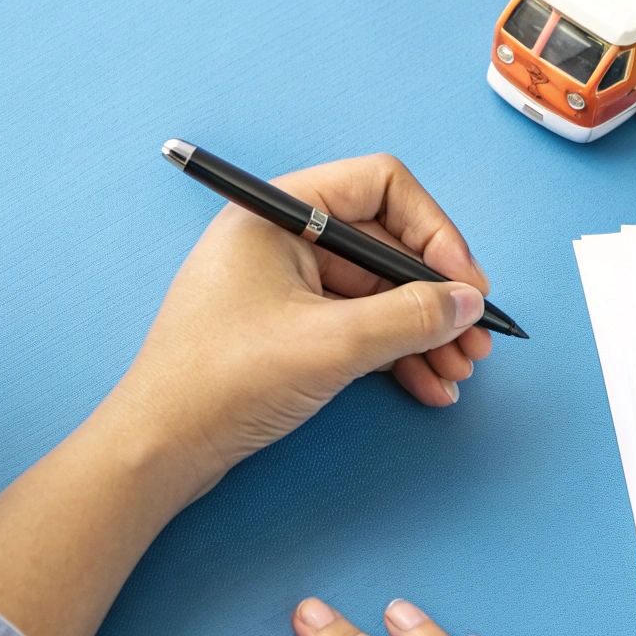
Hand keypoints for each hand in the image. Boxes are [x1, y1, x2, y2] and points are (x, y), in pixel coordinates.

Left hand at [110, 153, 494, 491]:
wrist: (158, 450)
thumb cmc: (221, 382)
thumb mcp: (330, 345)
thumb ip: (410, 317)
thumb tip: (467, 302)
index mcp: (277, 213)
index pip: (381, 185)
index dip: (434, 230)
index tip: (465, 284)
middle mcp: (282, 239)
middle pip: (387, 243)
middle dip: (437, 295)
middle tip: (476, 338)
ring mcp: (285, 285)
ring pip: (379, 292)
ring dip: (425, 330)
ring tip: (459, 371)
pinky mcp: (288, 329)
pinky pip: (359, 326)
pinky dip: (397, 352)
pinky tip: (429, 385)